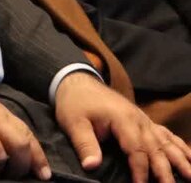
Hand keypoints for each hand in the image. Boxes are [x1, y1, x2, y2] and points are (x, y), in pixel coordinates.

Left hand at [55, 72, 190, 182]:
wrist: (77, 81)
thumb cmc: (75, 103)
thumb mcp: (73, 122)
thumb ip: (85, 144)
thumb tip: (92, 166)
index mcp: (123, 120)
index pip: (136, 150)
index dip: (140, 171)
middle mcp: (139, 120)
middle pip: (156, 149)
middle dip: (166, 171)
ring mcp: (143, 120)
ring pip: (166, 142)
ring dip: (181, 160)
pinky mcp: (144, 120)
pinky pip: (166, 134)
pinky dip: (179, 146)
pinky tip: (190, 157)